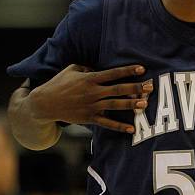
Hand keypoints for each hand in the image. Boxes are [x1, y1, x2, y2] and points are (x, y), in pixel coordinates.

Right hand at [27, 63, 152, 132]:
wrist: (45, 103)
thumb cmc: (59, 83)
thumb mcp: (72, 69)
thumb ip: (87, 67)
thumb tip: (99, 66)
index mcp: (89, 78)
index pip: (112, 73)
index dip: (128, 71)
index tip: (142, 69)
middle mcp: (92, 92)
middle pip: (118, 89)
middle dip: (135, 88)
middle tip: (150, 87)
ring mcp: (91, 106)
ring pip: (115, 105)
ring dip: (131, 105)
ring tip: (144, 104)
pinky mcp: (89, 118)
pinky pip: (107, 123)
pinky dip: (119, 126)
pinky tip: (132, 129)